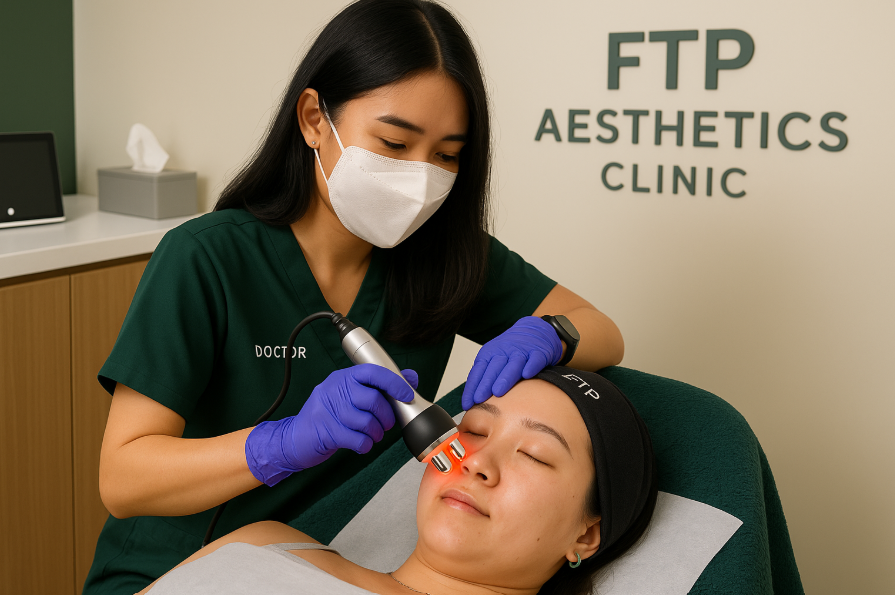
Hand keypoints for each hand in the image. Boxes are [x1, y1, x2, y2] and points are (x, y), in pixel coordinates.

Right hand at [245, 365, 417, 485]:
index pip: (372, 371)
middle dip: (386, 416)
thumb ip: (380, 387)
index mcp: (343, 378)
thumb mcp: (351, 397)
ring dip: (376, 433)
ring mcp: (327, 409)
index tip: (407, 394)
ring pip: (366, 421)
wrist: (294, 438)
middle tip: (386, 425)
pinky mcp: (325, 431)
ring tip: (373, 436)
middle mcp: (334, 389)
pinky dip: (365, 445)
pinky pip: (356, 439)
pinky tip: (362, 444)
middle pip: (372, 399)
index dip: (393, 382)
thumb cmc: (329, 417)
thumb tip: (411, 378)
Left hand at [462, 316, 562, 409]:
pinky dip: (531, 366)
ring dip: (505, 378)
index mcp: (490, 353)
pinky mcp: (539, 352)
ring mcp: (522, 351)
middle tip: (478, 399)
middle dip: (485, 384)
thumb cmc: (512, 350)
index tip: (467, 403)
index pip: (478, 371)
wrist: (535, 330)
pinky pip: (535, 359)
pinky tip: (526, 375)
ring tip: (497, 392)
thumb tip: (472, 401)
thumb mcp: (495, 359)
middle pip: (494, 368)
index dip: (472, 387)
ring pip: (513, 364)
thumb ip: (485, 377)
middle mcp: (505, 351)